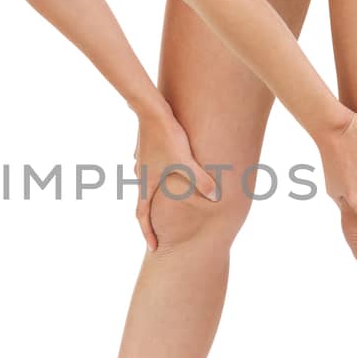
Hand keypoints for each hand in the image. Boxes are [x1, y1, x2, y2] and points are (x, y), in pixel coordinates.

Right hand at [132, 108, 218, 251]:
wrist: (150, 109)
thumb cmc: (166, 137)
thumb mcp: (186, 162)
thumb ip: (201, 182)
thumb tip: (215, 199)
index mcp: (146, 184)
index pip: (142, 216)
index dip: (148, 234)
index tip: (153, 248)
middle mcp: (141, 176)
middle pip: (143, 203)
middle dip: (152, 219)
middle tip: (161, 231)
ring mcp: (143, 162)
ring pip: (148, 185)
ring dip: (156, 197)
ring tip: (169, 204)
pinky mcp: (148, 150)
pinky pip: (152, 170)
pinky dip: (160, 179)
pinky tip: (171, 173)